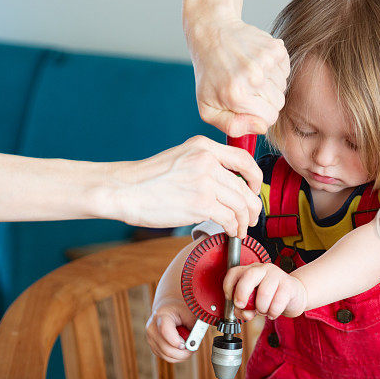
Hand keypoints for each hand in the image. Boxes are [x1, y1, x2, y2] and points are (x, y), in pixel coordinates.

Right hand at [112, 135, 261, 236]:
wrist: (124, 189)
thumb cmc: (147, 179)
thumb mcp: (180, 158)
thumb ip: (203, 164)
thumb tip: (226, 185)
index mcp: (203, 146)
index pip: (243, 159)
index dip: (255, 178)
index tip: (254, 190)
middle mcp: (207, 161)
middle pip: (244, 186)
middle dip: (252, 206)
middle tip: (252, 218)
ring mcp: (205, 182)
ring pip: (240, 204)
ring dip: (245, 221)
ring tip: (241, 229)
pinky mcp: (200, 204)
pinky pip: (229, 218)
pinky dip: (234, 228)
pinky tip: (230, 232)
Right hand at [146, 295, 195, 362]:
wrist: (169, 307)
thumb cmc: (182, 310)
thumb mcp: (191, 314)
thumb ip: (195, 328)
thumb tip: (194, 344)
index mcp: (161, 316)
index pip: (165, 331)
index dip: (176, 341)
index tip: (185, 345)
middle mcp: (152, 328)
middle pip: (166, 348)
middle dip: (182, 352)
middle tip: (193, 349)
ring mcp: (151, 338)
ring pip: (167, 356)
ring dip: (180, 355)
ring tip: (189, 347)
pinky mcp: (153, 346)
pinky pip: (165, 357)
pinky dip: (176, 356)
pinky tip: (182, 347)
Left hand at [187, 17, 288, 136]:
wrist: (212, 34)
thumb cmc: (209, 75)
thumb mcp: (208, 109)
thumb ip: (232, 127)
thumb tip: (261, 127)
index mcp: (236, 95)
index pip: (268, 119)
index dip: (259, 116)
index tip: (247, 106)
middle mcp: (253, 76)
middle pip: (278, 104)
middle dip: (265, 102)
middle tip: (246, 89)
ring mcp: (266, 60)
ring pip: (283, 87)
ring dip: (269, 85)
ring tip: (249, 75)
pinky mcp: (275, 48)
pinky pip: (286, 70)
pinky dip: (274, 70)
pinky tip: (257, 64)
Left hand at [224, 263, 306, 319]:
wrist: (295, 296)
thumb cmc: (271, 297)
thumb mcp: (253, 302)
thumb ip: (244, 308)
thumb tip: (243, 312)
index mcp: (251, 270)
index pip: (234, 272)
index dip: (228, 287)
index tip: (231, 299)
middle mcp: (263, 269)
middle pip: (248, 276)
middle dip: (242, 294)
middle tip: (243, 307)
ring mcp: (277, 275)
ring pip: (264, 293)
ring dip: (261, 308)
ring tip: (264, 310)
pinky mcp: (289, 285)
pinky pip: (277, 302)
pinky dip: (273, 312)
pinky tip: (273, 312)